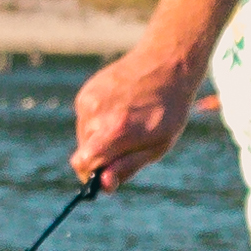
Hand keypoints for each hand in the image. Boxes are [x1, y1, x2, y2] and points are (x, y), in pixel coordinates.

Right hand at [71, 31, 207, 186]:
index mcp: (115, 132)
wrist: (167, 64)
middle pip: (84, 150)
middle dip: (101, 154)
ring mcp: (89, 100)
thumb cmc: (168, 110)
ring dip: (100, 136)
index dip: (90, 175)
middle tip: (129, 141)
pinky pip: (85, 118)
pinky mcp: (87, 91)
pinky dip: (98, 120)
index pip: (82, 163)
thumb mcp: (158, 146)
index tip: (103, 175)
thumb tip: (103, 185)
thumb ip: (127, 167)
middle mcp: (97, 115)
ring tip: (126, 121)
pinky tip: (119, 108)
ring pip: (84, 134)